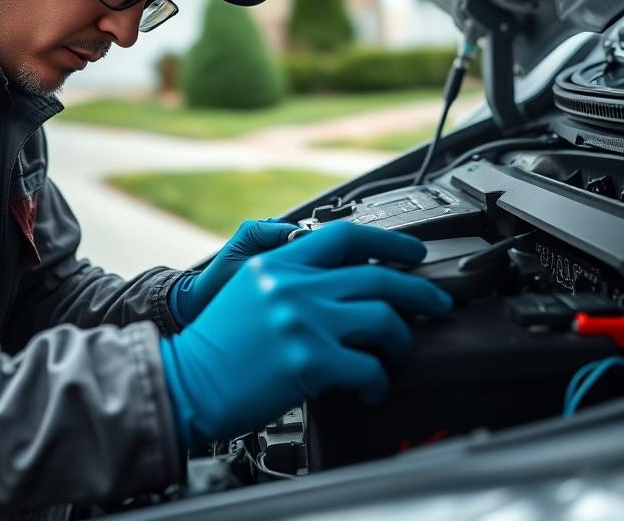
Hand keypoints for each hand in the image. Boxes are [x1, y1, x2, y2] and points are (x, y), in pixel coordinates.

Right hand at [160, 222, 451, 449]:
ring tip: (397, 354)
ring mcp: (305, 322)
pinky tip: (373, 387)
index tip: (413, 253)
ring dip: (400, 341)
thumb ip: (289, 274)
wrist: (186, 382)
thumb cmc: (215, 345)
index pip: (345, 236)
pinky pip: (369, 367)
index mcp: (279, 264)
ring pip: (383, 320)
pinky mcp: (311, 362)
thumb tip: (341, 278)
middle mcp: (295, 286)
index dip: (389, 242)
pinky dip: (378, 380)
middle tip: (437, 303)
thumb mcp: (248, 289)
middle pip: (377, 277)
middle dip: (418, 291)